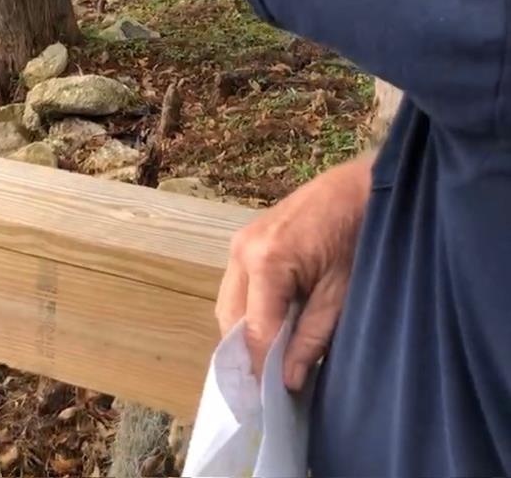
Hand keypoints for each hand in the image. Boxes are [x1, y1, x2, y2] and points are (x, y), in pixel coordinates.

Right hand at [216, 155, 372, 389]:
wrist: (361, 186)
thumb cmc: (357, 236)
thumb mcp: (341, 293)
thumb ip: (312, 339)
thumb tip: (288, 381)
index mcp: (266, 261)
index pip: (255, 332)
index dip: (262, 371)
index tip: (270, 404)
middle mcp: (242, 250)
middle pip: (230, 320)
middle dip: (247, 355)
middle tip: (269, 388)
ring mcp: (240, 240)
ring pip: (229, 304)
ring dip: (245, 333)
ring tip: (271, 361)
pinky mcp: (247, 237)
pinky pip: (237, 286)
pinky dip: (249, 311)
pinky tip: (273, 327)